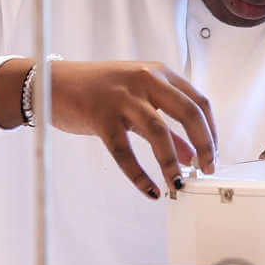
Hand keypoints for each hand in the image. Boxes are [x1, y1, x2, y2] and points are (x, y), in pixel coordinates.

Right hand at [0, 59, 215, 198]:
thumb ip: (166, 127)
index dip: (211, 130)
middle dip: (204, 145)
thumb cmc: (98, 92)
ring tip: (179, 183)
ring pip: (159, 132)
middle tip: (207, 169)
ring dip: (172, 162)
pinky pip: (125, 152)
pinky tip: (150, 190)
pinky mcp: (101, 116)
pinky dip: (140, 175)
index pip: (198, 101)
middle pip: (188, 112)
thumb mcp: (137, 104)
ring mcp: (122, 97)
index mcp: (158, 74)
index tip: (213, 154)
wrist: (51, 82)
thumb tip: (192, 155)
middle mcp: (144, 80)